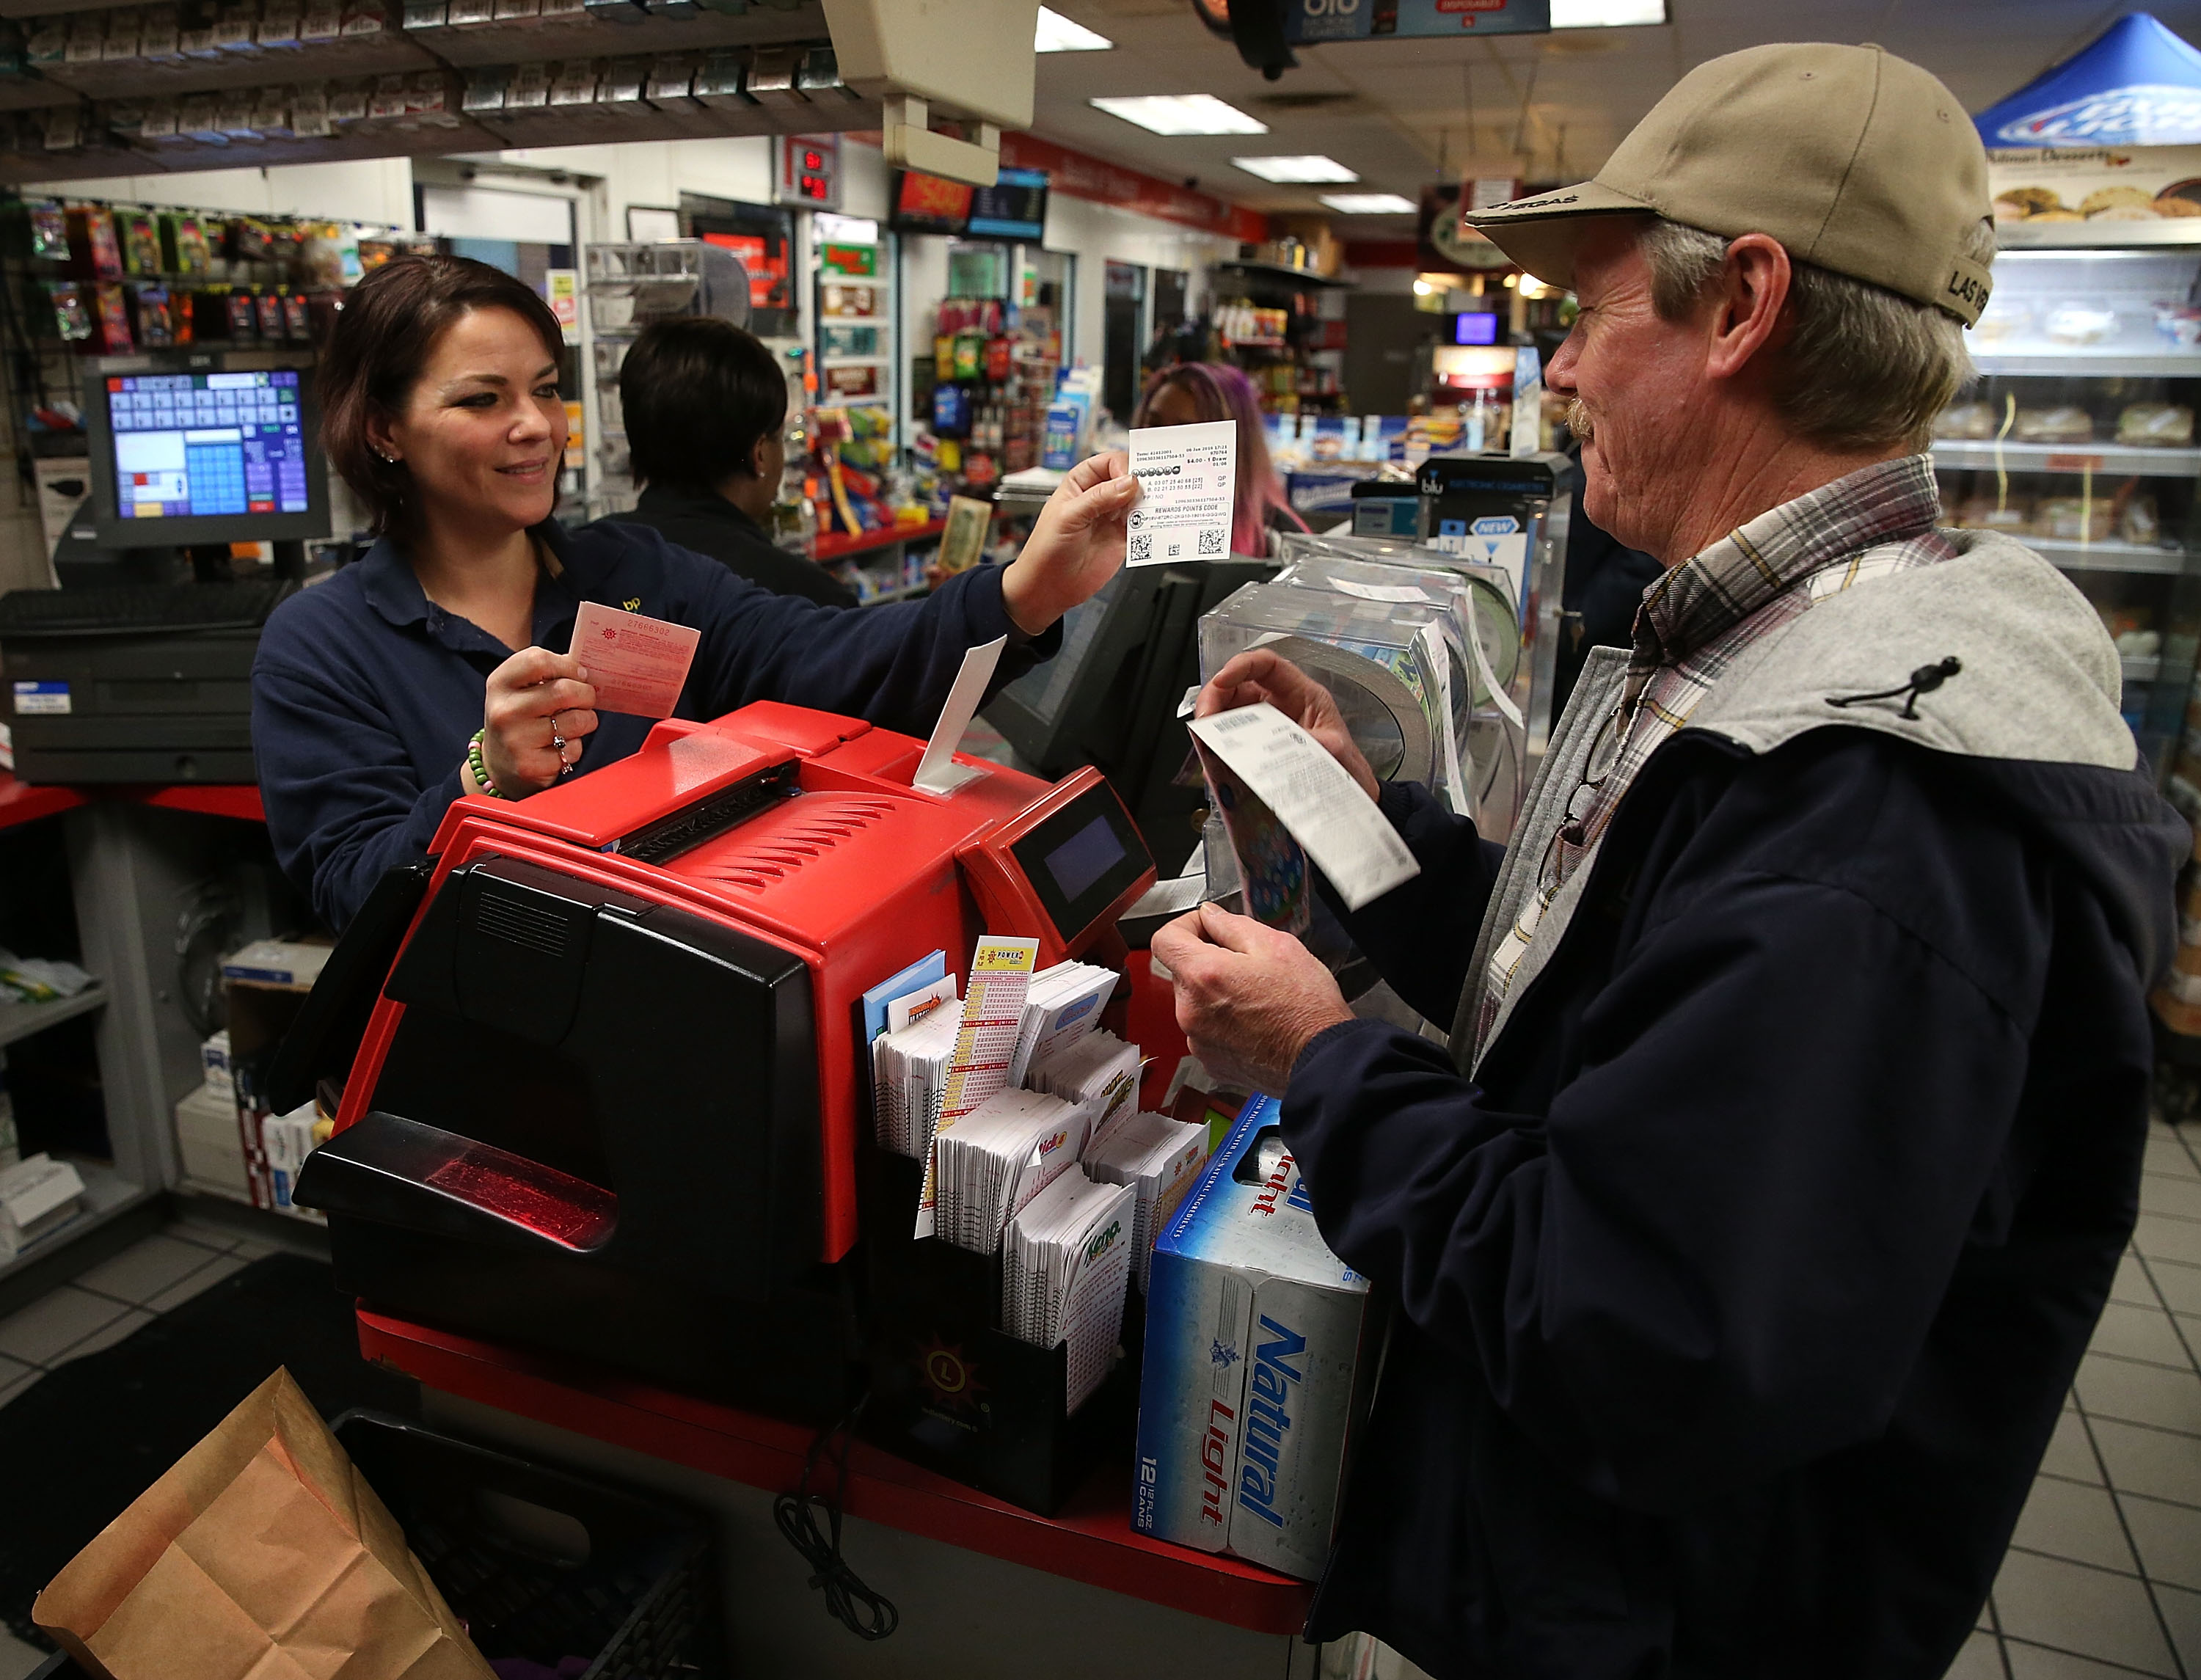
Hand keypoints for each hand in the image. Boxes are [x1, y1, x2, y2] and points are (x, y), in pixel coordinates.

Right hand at [479, 647, 598, 794]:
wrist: (498, 764)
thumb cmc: (519, 718)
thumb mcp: (519, 689)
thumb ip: (546, 673)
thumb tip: (583, 668)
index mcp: (500, 683)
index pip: (538, 660)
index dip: (568, 665)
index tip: (578, 674)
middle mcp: (505, 710)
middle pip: (565, 691)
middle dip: (586, 695)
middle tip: (586, 700)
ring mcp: (516, 740)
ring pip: (577, 721)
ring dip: (587, 721)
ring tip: (575, 724)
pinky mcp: (531, 766)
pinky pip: (573, 749)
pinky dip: (575, 747)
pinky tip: (560, 747)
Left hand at [998, 451, 1138, 635]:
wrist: (1049, 587)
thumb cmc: (1046, 549)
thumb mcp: (1068, 517)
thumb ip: (1098, 498)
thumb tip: (1128, 483)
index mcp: (1081, 483)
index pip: (1109, 462)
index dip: (1123, 467)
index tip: (1131, 482)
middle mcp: (1099, 497)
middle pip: (1129, 478)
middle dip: (1141, 482)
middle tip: (1151, 491)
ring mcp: (1112, 517)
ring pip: (1139, 501)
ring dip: (1148, 503)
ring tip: (1152, 508)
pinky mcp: (1122, 538)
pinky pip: (1142, 525)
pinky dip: (1151, 524)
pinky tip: (1151, 525)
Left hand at [1150, 902, 1353, 1096]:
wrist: (1321, 1058)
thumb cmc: (1306, 1007)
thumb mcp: (1276, 945)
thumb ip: (1232, 925)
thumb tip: (1210, 916)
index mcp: (1203, 976)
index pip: (1164, 940)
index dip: (1185, 926)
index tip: (1206, 929)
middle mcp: (1191, 1011)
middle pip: (1183, 972)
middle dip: (1208, 961)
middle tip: (1246, 963)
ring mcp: (1198, 1040)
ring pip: (1195, 1002)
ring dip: (1216, 993)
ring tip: (1256, 996)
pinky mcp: (1210, 1061)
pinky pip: (1206, 1030)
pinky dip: (1223, 1022)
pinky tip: (1254, 1021)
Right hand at [1197, 649, 1379, 802]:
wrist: (1350, 792)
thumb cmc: (1347, 766)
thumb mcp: (1334, 753)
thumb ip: (1312, 747)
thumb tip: (1286, 747)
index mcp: (1303, 694)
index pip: (1267, 665)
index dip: (1241, 666)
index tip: (1221, 680)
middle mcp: (1281, 703)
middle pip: (1238, 685)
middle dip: (1215, 697)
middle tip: (1204, 719)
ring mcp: (1267, 723)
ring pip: (1229, 710)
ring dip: (1212, 722)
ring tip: (1205, 739)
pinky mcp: (1256, 744)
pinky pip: (1231, 738)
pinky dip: (1218, 745)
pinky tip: (1214, 757)